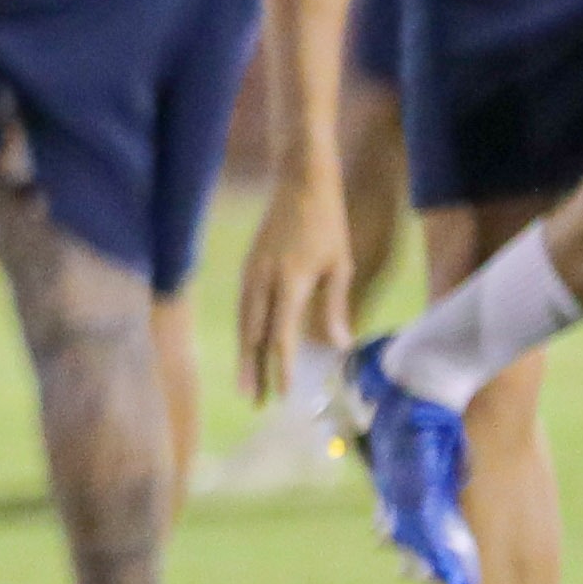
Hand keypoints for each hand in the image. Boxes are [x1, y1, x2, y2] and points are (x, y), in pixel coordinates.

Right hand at [235, 167, 354, 405]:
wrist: (300, 182)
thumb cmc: (327, 223)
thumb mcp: (340, 265)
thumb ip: (335, 307)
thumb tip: (337, 345)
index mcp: (290, 281)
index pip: (281, 335)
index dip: (280, 367)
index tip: (282, 395)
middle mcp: (264, 280)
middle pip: (253, 334)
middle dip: (253, 369)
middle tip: (254, 401)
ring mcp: (251, 272)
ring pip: (243, 322)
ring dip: (244, 354)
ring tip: (246, 382)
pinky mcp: (247, 266)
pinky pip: (242, 307)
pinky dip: (244, 332)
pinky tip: (248, 346)